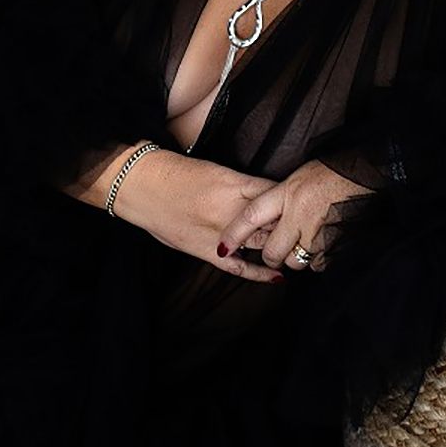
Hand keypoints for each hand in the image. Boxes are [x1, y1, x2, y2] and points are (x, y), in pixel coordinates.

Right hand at [110, 149, 283, 282]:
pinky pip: (239, 267)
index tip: (300, 201)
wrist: (143, 185)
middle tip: (302, 226)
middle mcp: (231, 210)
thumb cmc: (177, 174)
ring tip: (294, 248)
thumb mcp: (216, 170)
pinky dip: (259, 274)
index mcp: (234, 184)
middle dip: (289, 223)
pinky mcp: (207, 251)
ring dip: (278, 245)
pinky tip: (278, 277)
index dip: (290, 199)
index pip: (275, 193)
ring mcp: (220, 233)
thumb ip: (241, 185)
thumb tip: (265, 195)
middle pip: (274, 220)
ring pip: (261, 242)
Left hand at [217, 160, 370, 273]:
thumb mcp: (297, 178)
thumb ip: (278, 197)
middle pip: (272, 251)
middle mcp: (298, 214)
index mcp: (285, 193)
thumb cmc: (329, 173)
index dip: (235, 234)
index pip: (251, 216)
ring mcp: (316, 231)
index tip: (223, 248)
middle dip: (271, 256)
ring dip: (296, 258)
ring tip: (303, 243)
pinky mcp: (333, 243)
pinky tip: (320, 245)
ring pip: (295, 261)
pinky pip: (317, 263)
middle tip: (274, 252)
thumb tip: (265, 217)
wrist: (361, 174)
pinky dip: (317, 259)